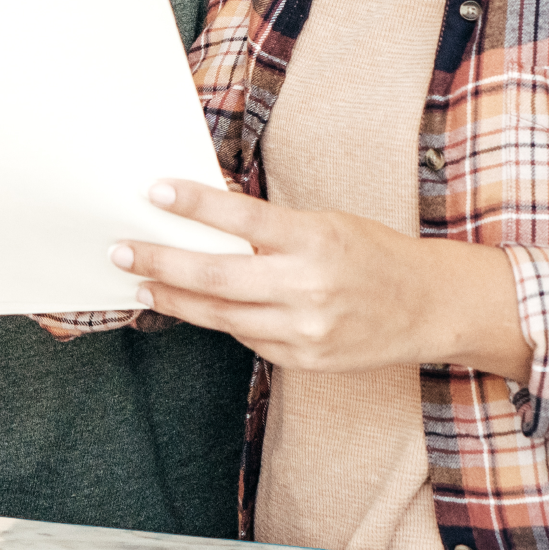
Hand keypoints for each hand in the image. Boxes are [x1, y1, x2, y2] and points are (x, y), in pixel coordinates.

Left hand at [113, 180, 532, 380]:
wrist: (428, 307)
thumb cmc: (372, 254)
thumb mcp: (326, 222)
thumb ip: (270, 225)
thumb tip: (206, 207)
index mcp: (314, 238)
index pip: (243, 218)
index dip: (195, 204)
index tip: (155, 191)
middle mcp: (307, 286)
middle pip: (216, 277)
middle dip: (161, 262)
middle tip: (120, 250)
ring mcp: (304, 328)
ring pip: (220, 315)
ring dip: (174, 297)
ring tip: (143, 281)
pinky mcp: (302, 358)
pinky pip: (245, 337)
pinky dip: (219, 320)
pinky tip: (197, 306)